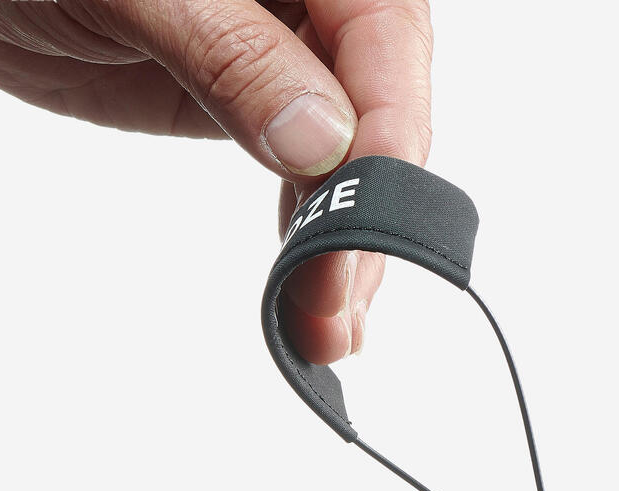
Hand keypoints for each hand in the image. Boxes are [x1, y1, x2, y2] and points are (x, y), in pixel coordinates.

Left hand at [0, 0, 432, 363]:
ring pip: (349, 160)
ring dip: (342, 250)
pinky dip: (307, 237)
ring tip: (325, 330)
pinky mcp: (264, 107)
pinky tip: (305, 294)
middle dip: (365, 213)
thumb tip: (320, 141)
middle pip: (379, 112)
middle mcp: (318, 3)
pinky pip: (306, 177)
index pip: (384, 35)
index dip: (388, 128)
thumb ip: (230, 55)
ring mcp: (295, 59)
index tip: (370, 212)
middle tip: (336, 301)